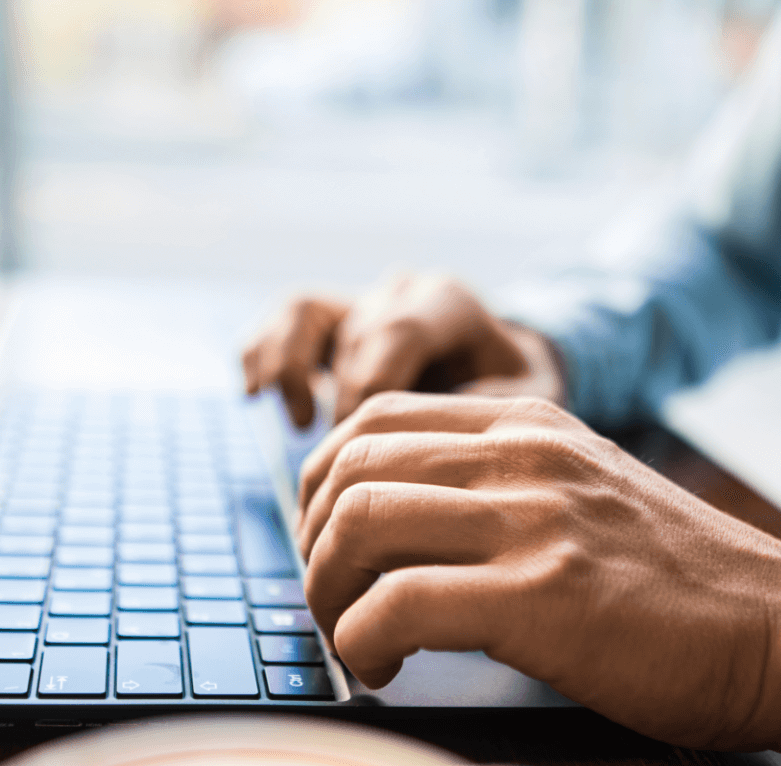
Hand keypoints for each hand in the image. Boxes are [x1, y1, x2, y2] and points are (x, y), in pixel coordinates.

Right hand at [241, 271, 564, 428]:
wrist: (505, 372)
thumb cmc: (517, 395)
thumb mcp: (526, 402)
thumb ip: (486, 411)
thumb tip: (431, 436)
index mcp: (451, 302)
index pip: (398, 332)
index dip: (376, 393)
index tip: (374, 447)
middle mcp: (401, 291)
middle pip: (353, 335)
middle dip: (346, 402)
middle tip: (352, 459)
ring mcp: (362, 300)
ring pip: (303, 312)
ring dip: (290, 370)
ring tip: (300, 424)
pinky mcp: (330, 319)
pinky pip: (282, 320)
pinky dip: (260, 353)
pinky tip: (254, 396)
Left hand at [295, 392, 780, 765]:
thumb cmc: (687, 588)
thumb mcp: (588, 496)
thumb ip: (506, 490)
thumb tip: (400, 528)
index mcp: (530, 426)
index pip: (374, 419)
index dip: (322, 483)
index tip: (327, 544)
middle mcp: (524, 457)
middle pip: (348, 468)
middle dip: (312, 545)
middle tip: (332, 602)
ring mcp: (532, 521)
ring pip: (357, 526)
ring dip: (327, 595)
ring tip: (353, 639)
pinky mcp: (539, 597)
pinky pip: (394, 607)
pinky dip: (362, 643)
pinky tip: (384, 670)